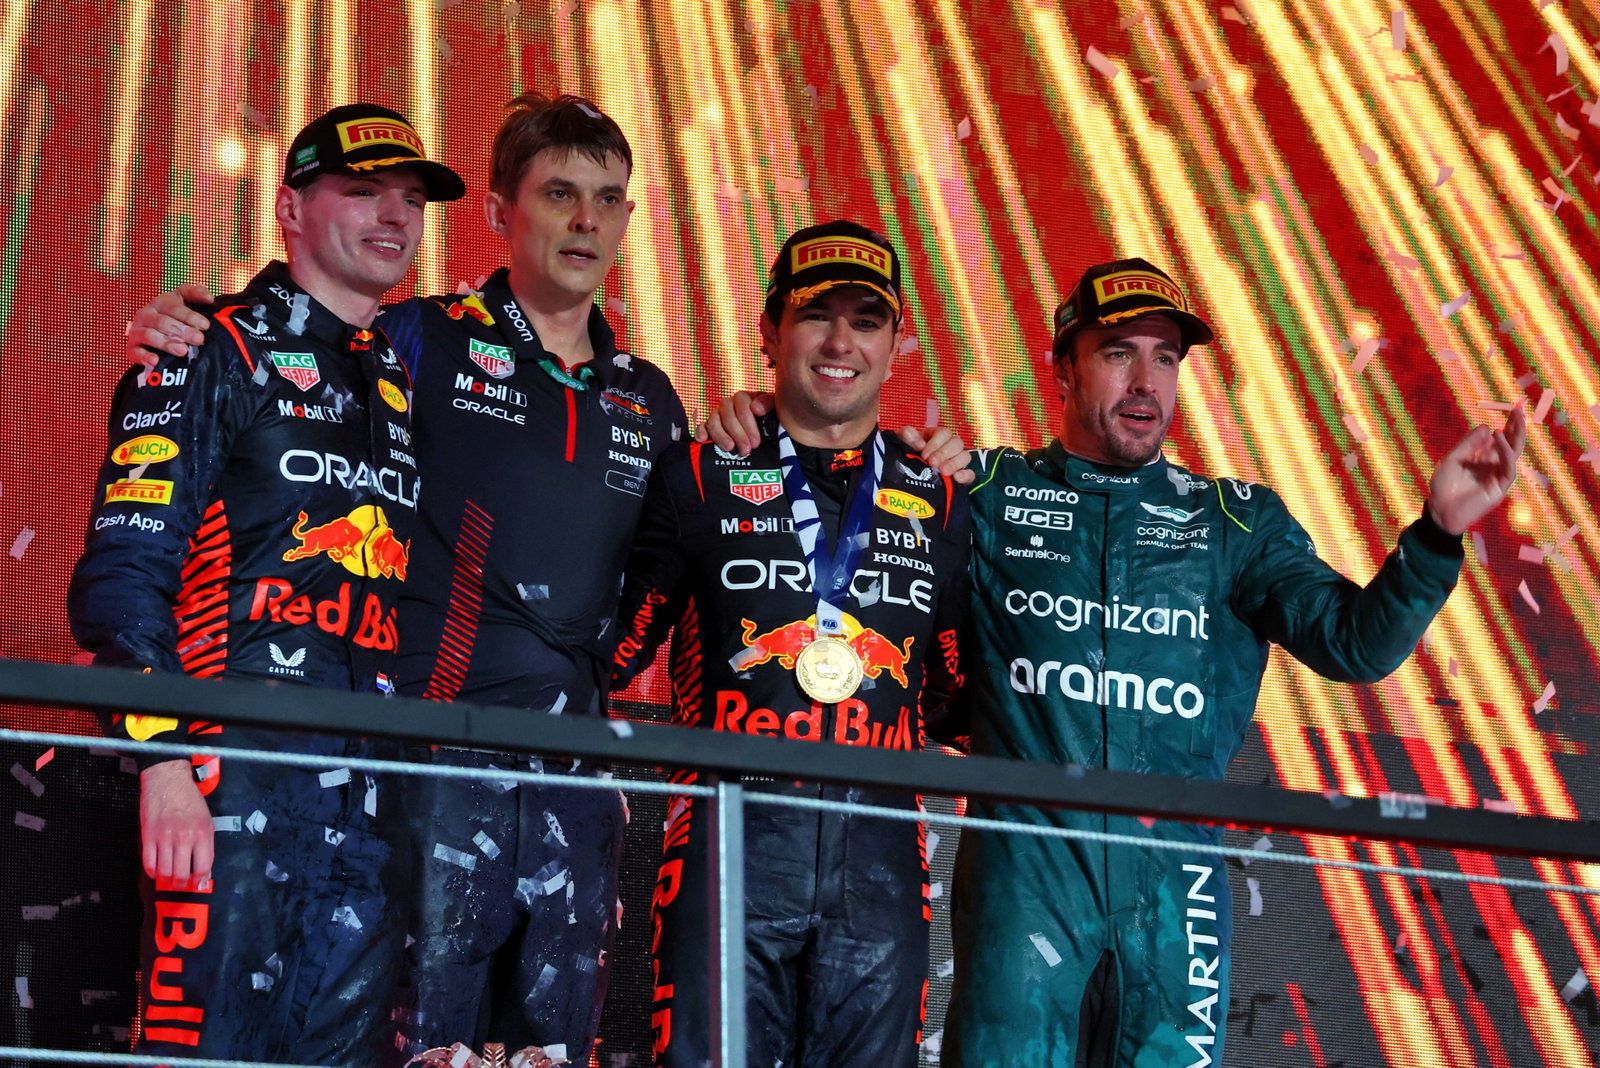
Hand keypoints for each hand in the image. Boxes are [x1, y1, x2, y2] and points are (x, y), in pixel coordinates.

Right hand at [126, 283, 213, 366]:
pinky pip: (135, 352)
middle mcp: (146, 314)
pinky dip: (145, 356)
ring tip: (183, 350)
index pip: (173, 306)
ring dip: (166, 343)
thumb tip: (208, 297)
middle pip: (163, 322)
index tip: (205, 325)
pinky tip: (156, 361)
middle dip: (182, 331)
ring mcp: (137, 331)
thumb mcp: (186, 302)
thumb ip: (196, 295)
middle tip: (199, 339)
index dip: (189, 315)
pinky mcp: (132, 348)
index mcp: (161, 302)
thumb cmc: (177, 318)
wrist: (156, 336)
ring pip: (149, 335)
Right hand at [140, 759, 214, 888]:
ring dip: (167, 880)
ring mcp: (164, 837)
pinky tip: (156, 870)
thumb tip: (203, 868)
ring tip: (169, 879)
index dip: (201, 879)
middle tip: (181, 885)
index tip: (198, 883)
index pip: (204, 866)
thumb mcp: (206, 819)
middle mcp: (184, 837)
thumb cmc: (189, 799)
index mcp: (202, 832)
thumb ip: (205, 843)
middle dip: (182, 884)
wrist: (167, 780)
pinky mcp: (147, 836)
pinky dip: (152, 872)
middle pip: (182, 874)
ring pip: (164, 872)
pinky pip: (148, 863)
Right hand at [696, 391, 771, 454]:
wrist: (764, 430)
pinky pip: (702, 426)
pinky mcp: (709, 425)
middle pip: (728, 416)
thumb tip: (755, 408)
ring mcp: (717, 414)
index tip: (755, 442)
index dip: (748, 425)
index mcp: (744, 398)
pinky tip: (703, 439)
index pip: (742, 406)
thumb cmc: (768, 419)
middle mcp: (729, 404)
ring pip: (714, 422)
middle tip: (746, 450)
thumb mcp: (774, 409)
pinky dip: (701, 432)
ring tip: (729, 448)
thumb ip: (768, 403)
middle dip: (738, 434)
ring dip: (721, 436)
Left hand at [899, 425, 975, 483]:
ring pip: (965, 457)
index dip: (935, 443)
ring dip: (955, 464)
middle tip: (932, 463)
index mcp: (936, 436)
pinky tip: (957, 478)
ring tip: (943, 472)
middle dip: (944, 453)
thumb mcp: (901, 441)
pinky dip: (966, 475)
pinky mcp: (960, 477)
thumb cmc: (904, 455)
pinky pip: (970, 474)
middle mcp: (948, 447)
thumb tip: (920, 444)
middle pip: (957, 443)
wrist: (902, 476)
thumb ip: (907, 435)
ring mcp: (956, 462)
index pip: (944, 433)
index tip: (924, 454)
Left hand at [1426, 404, 1526, 535]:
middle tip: (1520, 408)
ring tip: (1515, 419)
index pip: (1500, 437)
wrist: (1439, 510)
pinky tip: (1500, 438)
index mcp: (1483, 457)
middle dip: (1517, 426)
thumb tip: (1487, 426)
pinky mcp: (1500, 487)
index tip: (1514, 407)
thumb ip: (1468, 444)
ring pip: (1514, 453)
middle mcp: (1493, 464)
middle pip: (1511, 442)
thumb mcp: (1452, 459)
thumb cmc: (1443, 486)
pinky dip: (1507, 453)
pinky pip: (1509, 468)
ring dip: (1516, 436)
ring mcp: (1498, 475)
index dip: (1508, 423)